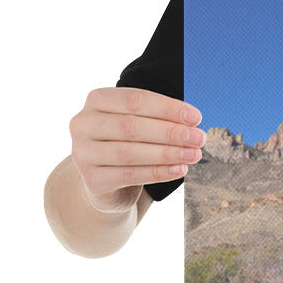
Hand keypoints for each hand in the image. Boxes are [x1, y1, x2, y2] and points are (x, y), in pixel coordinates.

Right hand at [69, 87, 205, 212]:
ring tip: (194, 155)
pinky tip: (179, 170)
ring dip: (167, 153)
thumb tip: (193, 122)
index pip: (134, 100)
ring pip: (130, 152)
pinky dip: (158, 172)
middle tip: (199, 138)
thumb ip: (160, 118)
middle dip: (170, 132)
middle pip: (131, 126)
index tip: (196, 117)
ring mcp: (83, 153)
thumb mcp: (140, 123)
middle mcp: (83, 124)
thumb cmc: (129, 143)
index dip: (168, 108)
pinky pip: (130, 175)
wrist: (107, 182)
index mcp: (97, 100)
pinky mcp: (92, 179)